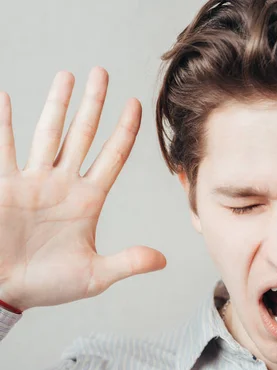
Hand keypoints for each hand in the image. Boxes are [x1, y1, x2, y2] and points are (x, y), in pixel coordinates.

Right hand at [0, 67, 166, 311]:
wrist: (4, 292)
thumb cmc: (46, 285)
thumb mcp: (94, 275)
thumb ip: (128, 262)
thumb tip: (163, 260)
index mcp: (88, 200)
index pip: (112, 156)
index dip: (125, 130)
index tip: (136, 104)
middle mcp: (63, 184)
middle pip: (83, 134)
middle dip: (93, 104)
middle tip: (102, 73)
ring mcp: (33, 182)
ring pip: (48, 133)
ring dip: (57, 104)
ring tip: (66, 75)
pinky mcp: (4, 186)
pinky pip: (4, 149)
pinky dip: (3, 124)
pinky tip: (4, 97)